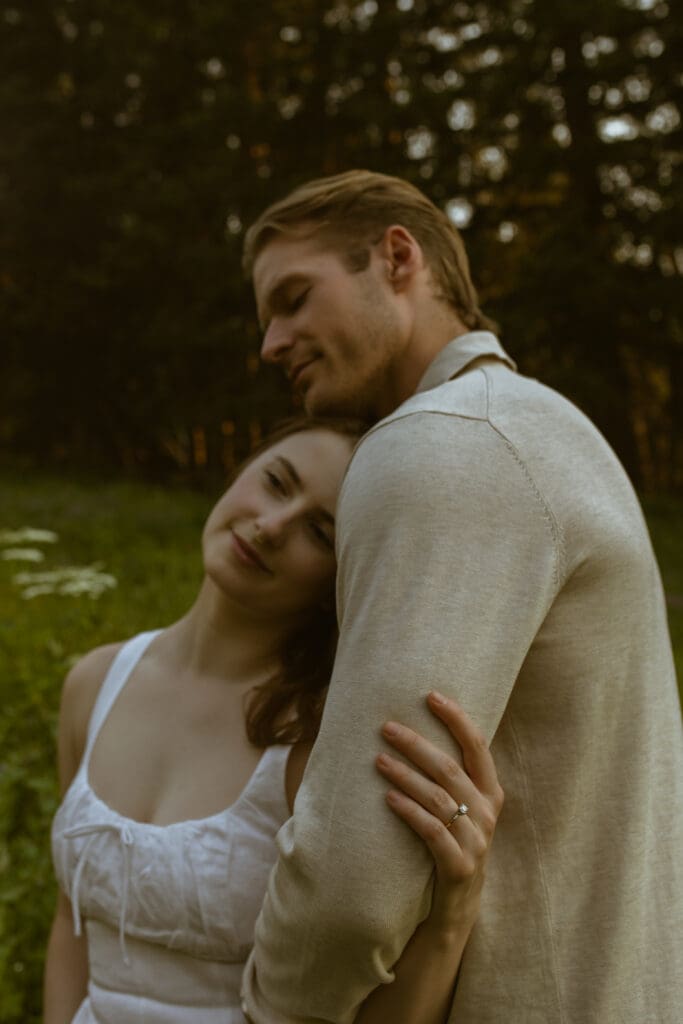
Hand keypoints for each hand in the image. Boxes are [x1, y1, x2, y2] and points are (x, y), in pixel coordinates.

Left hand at [375, 691, 503, 936]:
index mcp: (490, 791)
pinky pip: (432, 832)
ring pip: (438, 798)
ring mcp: (476, 841)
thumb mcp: (459, 807)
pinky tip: (388, 798)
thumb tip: (411, 728)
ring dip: (405, 775)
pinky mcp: (459, 866)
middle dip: (416, 744)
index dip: (456, 718)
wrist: (458, 905)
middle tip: (386, 727)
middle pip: (449, 768)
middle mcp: (487, 812)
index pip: (477, 746)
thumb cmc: (451, 841)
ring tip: (378, 760)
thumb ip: (448, 775)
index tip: (431, 695)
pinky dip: (409, 812)